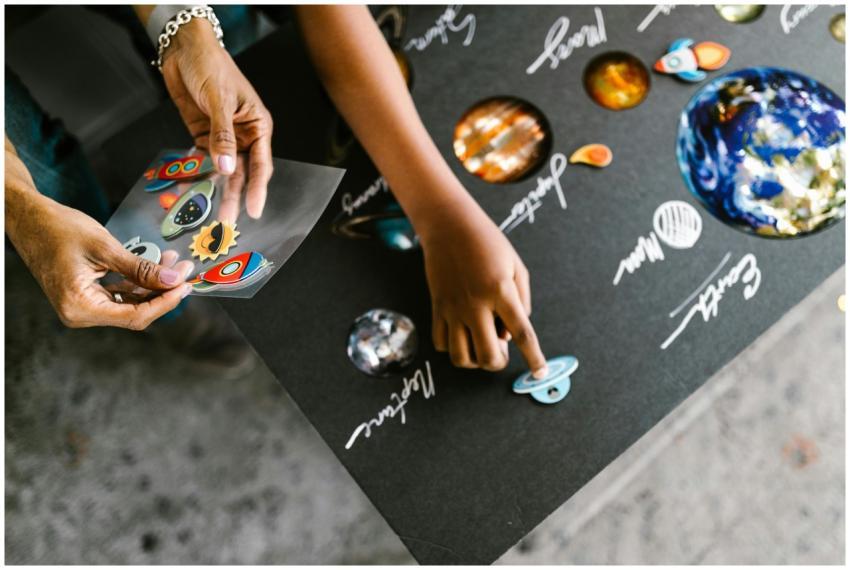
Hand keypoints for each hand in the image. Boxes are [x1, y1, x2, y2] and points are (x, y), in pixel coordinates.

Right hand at [10, 198, 193, 329]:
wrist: (29, 219)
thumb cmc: (58, 229)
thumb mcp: (105, 248)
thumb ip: (140, 268)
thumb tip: (172, 281)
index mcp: (80, 307)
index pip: (135, 316)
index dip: (165, 302)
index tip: (186, 285)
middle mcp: (80, 314)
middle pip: (135, 312)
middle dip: (163, 292)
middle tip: (185, 270)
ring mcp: (83, 306)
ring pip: (130, 303)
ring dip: (154, 285)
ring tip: (174, 263)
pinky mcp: (87, 296)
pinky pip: (119, 294)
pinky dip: (139, 282)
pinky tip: (156, 265)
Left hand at [160, 19, 272, 222]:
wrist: (183, 48)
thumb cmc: (211, 65)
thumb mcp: (218, 100)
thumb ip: (222, 136)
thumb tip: (226, 168)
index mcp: (257, 126)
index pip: (261, 165)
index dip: (258, 189)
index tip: (253, 210)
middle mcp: (243, 135)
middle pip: (241, 173)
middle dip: (235, 196)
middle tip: (227, 220)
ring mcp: (222, 137)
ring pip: (222, 171)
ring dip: (215, 190)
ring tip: (208, 212)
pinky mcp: (202, 135)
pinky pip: (202, 161)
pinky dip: (196, 174)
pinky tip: (190, 190)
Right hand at [420, 204, 547, 376]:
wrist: (449, 225)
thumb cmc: (488, 242)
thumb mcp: (516, 266)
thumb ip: (522, 301)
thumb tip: (510, 335)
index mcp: (500, 291)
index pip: (522, 333)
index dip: (534, 358)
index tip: (540, 373)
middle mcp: (475, 304)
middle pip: (488, 355)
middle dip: (498, 361)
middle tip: (500, 347)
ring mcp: (453, 308)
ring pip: (461, 357)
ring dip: (475, 360)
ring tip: (480, 343)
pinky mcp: (437, 307)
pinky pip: (441, 344)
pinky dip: (453, 348)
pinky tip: (462, 335)